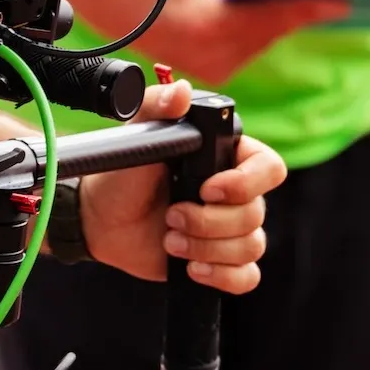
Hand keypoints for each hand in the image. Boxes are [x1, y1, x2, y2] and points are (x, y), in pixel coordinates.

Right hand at [64, 0, 348, 86]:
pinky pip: (249, 49)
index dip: (311, 7)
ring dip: (277, 21)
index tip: (343, 0)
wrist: (117, 8)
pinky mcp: (213, 73)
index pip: (274, 17)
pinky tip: (264, 15)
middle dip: (298, 11)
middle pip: (273, 32)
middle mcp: (213, 54)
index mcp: (211, 25)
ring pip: (264, 43)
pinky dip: (259, 32)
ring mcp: (212, 68)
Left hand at [76, 83, 287, 293]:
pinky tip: (191, 267)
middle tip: (171, 216)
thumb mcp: (136, 135)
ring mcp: (229, 229)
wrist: (100, 218)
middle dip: (208, 222)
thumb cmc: (121, 173)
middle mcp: (236, 194)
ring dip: (206, 248)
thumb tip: (183, 92)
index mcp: (227, 158)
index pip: (269, 168)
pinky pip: (245, 276)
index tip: (206, 189)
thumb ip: (156, 106)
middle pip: (256, 214)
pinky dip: (222, 276)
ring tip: (169, 240)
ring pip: (250, 246)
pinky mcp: (219, 260)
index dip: (245, 184)